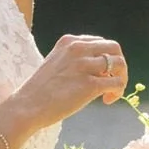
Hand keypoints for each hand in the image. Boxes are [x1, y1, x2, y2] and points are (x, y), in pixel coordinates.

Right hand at [9, 33, 128, 126]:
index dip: (105, 58)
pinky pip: (117, 83)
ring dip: (121, 78)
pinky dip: (118, 91)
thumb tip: (98, 70)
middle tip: (113, 81)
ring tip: (110, 93)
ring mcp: (84, 66)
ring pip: (120, 64)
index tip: (101, 73)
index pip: (100, 42)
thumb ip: (74, 61)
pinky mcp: (89, 84)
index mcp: (69, 42)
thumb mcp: (55, 64)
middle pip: (114, 48)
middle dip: (119, 65)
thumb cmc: (39, 91)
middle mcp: (78, 49)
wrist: (26, 107)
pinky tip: (107, 100)